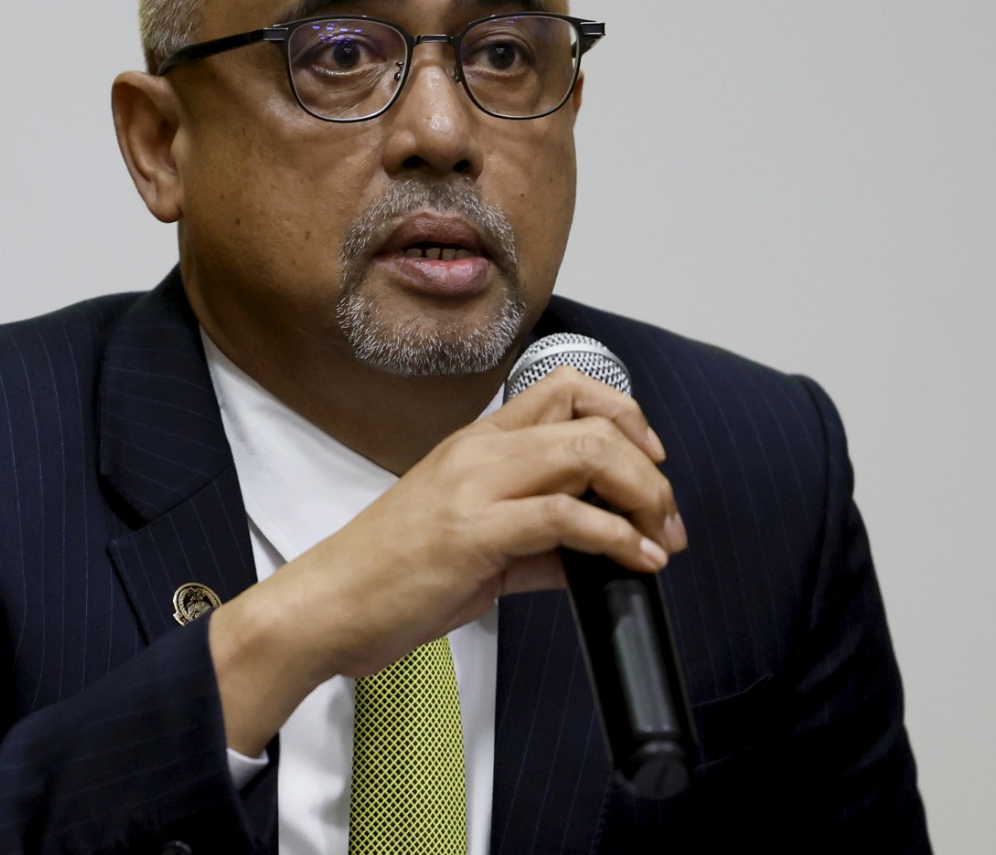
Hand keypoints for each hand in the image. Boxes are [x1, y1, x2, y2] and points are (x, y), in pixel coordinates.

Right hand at [208, 366, 685, 754]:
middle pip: (591, 418)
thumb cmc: (391, 575)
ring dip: (644, 497)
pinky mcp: (473, 532)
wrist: (328, 607)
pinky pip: (566, 516)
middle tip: (667, 516)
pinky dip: (617, 539)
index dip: (624, 415)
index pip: (566, 388)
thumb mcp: (473, 547)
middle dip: (649, 468)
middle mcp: (478, 451)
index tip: (650, 463)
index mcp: (475, 443)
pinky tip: (634, 562)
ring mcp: (474, 487)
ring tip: (660, 539)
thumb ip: (537, 544)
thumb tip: (598, 558)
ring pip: (587, 454)